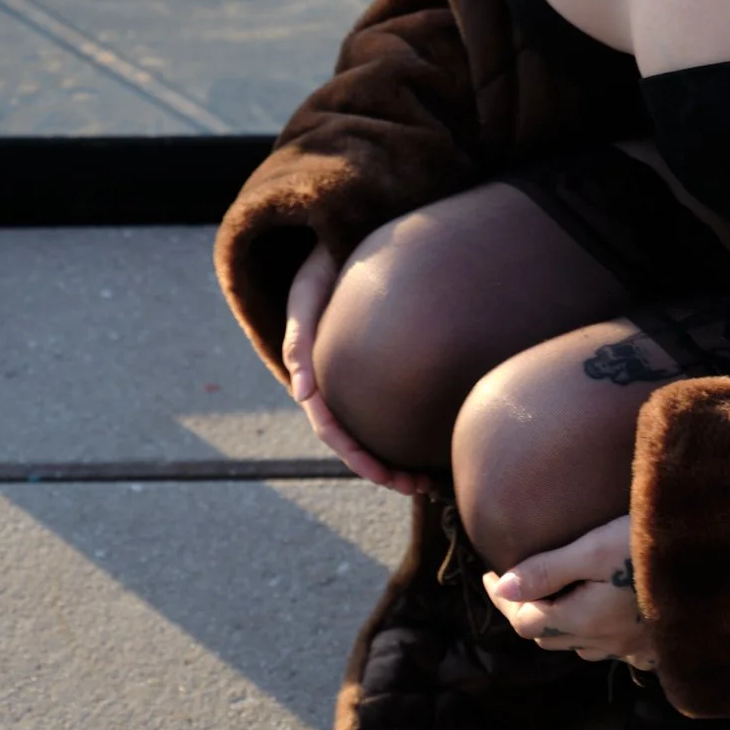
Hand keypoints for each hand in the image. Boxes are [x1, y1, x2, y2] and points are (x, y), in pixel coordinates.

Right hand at [281, 242, 433, 495]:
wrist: (336, 242)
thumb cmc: (319, 265)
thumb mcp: (305, 293)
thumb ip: (300, 338)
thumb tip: (303, 394)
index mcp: (314, 374)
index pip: (333, 429)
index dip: (358, 457)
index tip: (387, 477)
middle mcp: (333, 384)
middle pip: (354, 441)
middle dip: (383, 470)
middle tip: (421, 488)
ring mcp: (353, 379)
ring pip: (371, 431)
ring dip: (394, 461)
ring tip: (429, 481)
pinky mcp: (372, 369)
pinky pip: (385, 408)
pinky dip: (404, 433)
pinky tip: (429, 445)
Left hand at [483, 516, 655, 669]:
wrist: (720, 567)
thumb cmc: (654, 548)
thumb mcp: (596, 548)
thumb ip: (547, 568)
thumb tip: (501, 584)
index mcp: (583, 620)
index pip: (525, 621)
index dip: (502, 600)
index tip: (490, 574)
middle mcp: (606, 642)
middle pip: (551, 637)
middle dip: (530, 612)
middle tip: (520, 582)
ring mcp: (635, 648)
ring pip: (583, 646)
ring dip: (564, 626)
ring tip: (560, 596)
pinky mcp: (660, 646)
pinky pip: (619, 650)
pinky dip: (602, 636)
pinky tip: (610, 618)